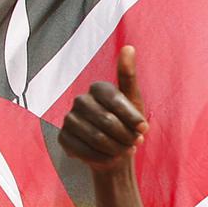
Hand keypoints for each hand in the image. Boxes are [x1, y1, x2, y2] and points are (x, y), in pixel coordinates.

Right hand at [59, 46, 147, 171]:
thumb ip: (129, 77)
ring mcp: (69, 119)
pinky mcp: (63, 138)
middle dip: (126, 136)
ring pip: (97, 138)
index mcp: (98, 88)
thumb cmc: (125, 125)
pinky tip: (109, 158)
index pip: (116, 101)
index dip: (132, 118)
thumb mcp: (133, 102)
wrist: (113, 153)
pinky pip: (85, 151)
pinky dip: (102, 158)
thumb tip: (129, 47)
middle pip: (107, 122)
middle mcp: (80, 100)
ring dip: (116, 149)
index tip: (144, 130)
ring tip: (124, 151)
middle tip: (135, 144)